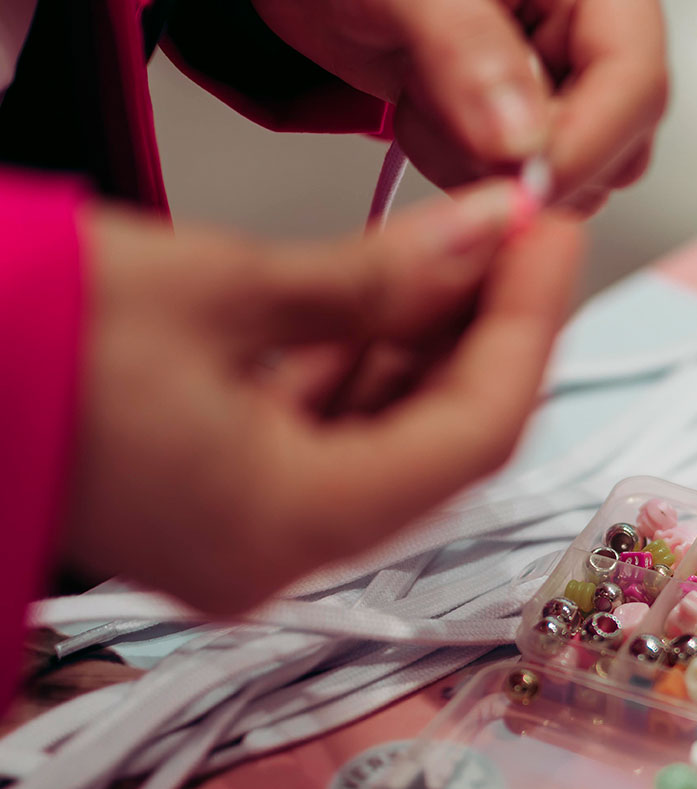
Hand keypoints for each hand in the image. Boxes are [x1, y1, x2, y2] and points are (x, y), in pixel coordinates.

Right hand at [67, 181, 580, 613]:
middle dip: (487, 333)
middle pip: (441, 444)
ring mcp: (248, 538)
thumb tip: (489, 233)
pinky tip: (385, 299)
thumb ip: (375, 273)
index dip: (528, 327)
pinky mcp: (222, 507)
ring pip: (390, 443)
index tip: (551, 238)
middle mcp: (277, 554)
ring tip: (459, 254)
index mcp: (284, 522)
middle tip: (515, 238)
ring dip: (431, 348)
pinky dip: (367, 371)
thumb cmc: (20, 330)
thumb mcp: (220, 285)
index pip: (474, 435)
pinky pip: (331, 442)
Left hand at [252, 0, 667, 212]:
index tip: (523, 183)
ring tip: (423, 94)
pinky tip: (421, 109)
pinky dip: (455, 167)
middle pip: (615, 144)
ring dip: (481, 165)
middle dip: (526, 158)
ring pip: (562, 178)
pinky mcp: (510, 127)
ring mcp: (549, 87)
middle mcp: (582, 37)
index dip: (588, 143)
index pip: (634, 82)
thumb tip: (522, 139)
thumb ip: (468, 52)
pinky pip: (510, 187)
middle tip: (449, 117)